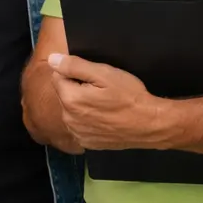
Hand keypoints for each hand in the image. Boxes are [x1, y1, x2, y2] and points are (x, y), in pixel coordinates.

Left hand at [48, 53, 168, 149]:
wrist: (150, 124)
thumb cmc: (129, 96)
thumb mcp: (104, 74)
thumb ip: (74, 66)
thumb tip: (52, 59)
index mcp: (70, 99)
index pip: (58, 77)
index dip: (75, 73)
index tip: (93, 78)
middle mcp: (69, 119)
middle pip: (65, 94)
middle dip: (77, 89)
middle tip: (101, 90)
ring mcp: (78, 133)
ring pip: (71, 110)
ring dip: (82, 105)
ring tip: (104, 104)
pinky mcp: (87, 143)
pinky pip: (80, 125)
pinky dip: (88, 120)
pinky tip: (104, 118)